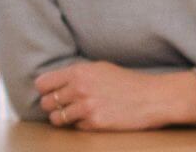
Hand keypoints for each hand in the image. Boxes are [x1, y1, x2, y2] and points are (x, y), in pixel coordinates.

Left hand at [32, 62, 195, 130]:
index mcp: (79, 71)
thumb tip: (54, 82)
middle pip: (47, 102)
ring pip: (57, 118)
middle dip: (53, 106)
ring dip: (63, 119)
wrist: (153, 98)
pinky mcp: (95, 123)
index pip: (42, 83)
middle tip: (62, 107)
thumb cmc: (128, 82)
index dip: (45, 90)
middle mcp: (79, 88)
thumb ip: (76, 74)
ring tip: (75, 115)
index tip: (50, 93)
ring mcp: (86, 107)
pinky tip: (93, 119)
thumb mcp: (100, 68)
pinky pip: (76, 127)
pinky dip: (81, 125)